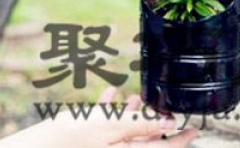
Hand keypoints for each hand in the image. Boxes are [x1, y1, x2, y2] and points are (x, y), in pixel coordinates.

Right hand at [0, 99, 195, 147]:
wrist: (44, 143)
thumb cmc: (77, 136)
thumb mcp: (112, 128)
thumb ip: (140, 125)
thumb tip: (168, 124)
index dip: (179, 139)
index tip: (195, 131)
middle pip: (145, 138)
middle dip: (156, 122)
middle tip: (168, 109)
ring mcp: (104, 144)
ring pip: (126, 131)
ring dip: (134, 113)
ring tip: (140, 98)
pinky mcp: (91, 137)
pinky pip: (106, 125)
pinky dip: (111, 111)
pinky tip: (112, 97)